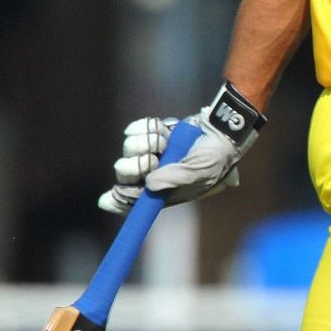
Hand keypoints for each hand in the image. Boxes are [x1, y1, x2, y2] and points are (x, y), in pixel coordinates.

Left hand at [97, 83, 265, 214]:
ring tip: (164, 142)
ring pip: (127, 150)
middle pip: (124, 175)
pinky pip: (134, 130)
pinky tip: (162, 130)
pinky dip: (145, 129)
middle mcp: (153, 174)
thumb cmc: (216, 157)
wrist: (223, 130)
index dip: (118, 202)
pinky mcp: (151, 133)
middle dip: (132, 167)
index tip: (108, 199)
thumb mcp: (200, 173)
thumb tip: (148, 184)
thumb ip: (175, 178)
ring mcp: (151, 152)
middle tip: (151, 159)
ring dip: (143, 144)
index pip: (133, 201)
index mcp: (164, 192)